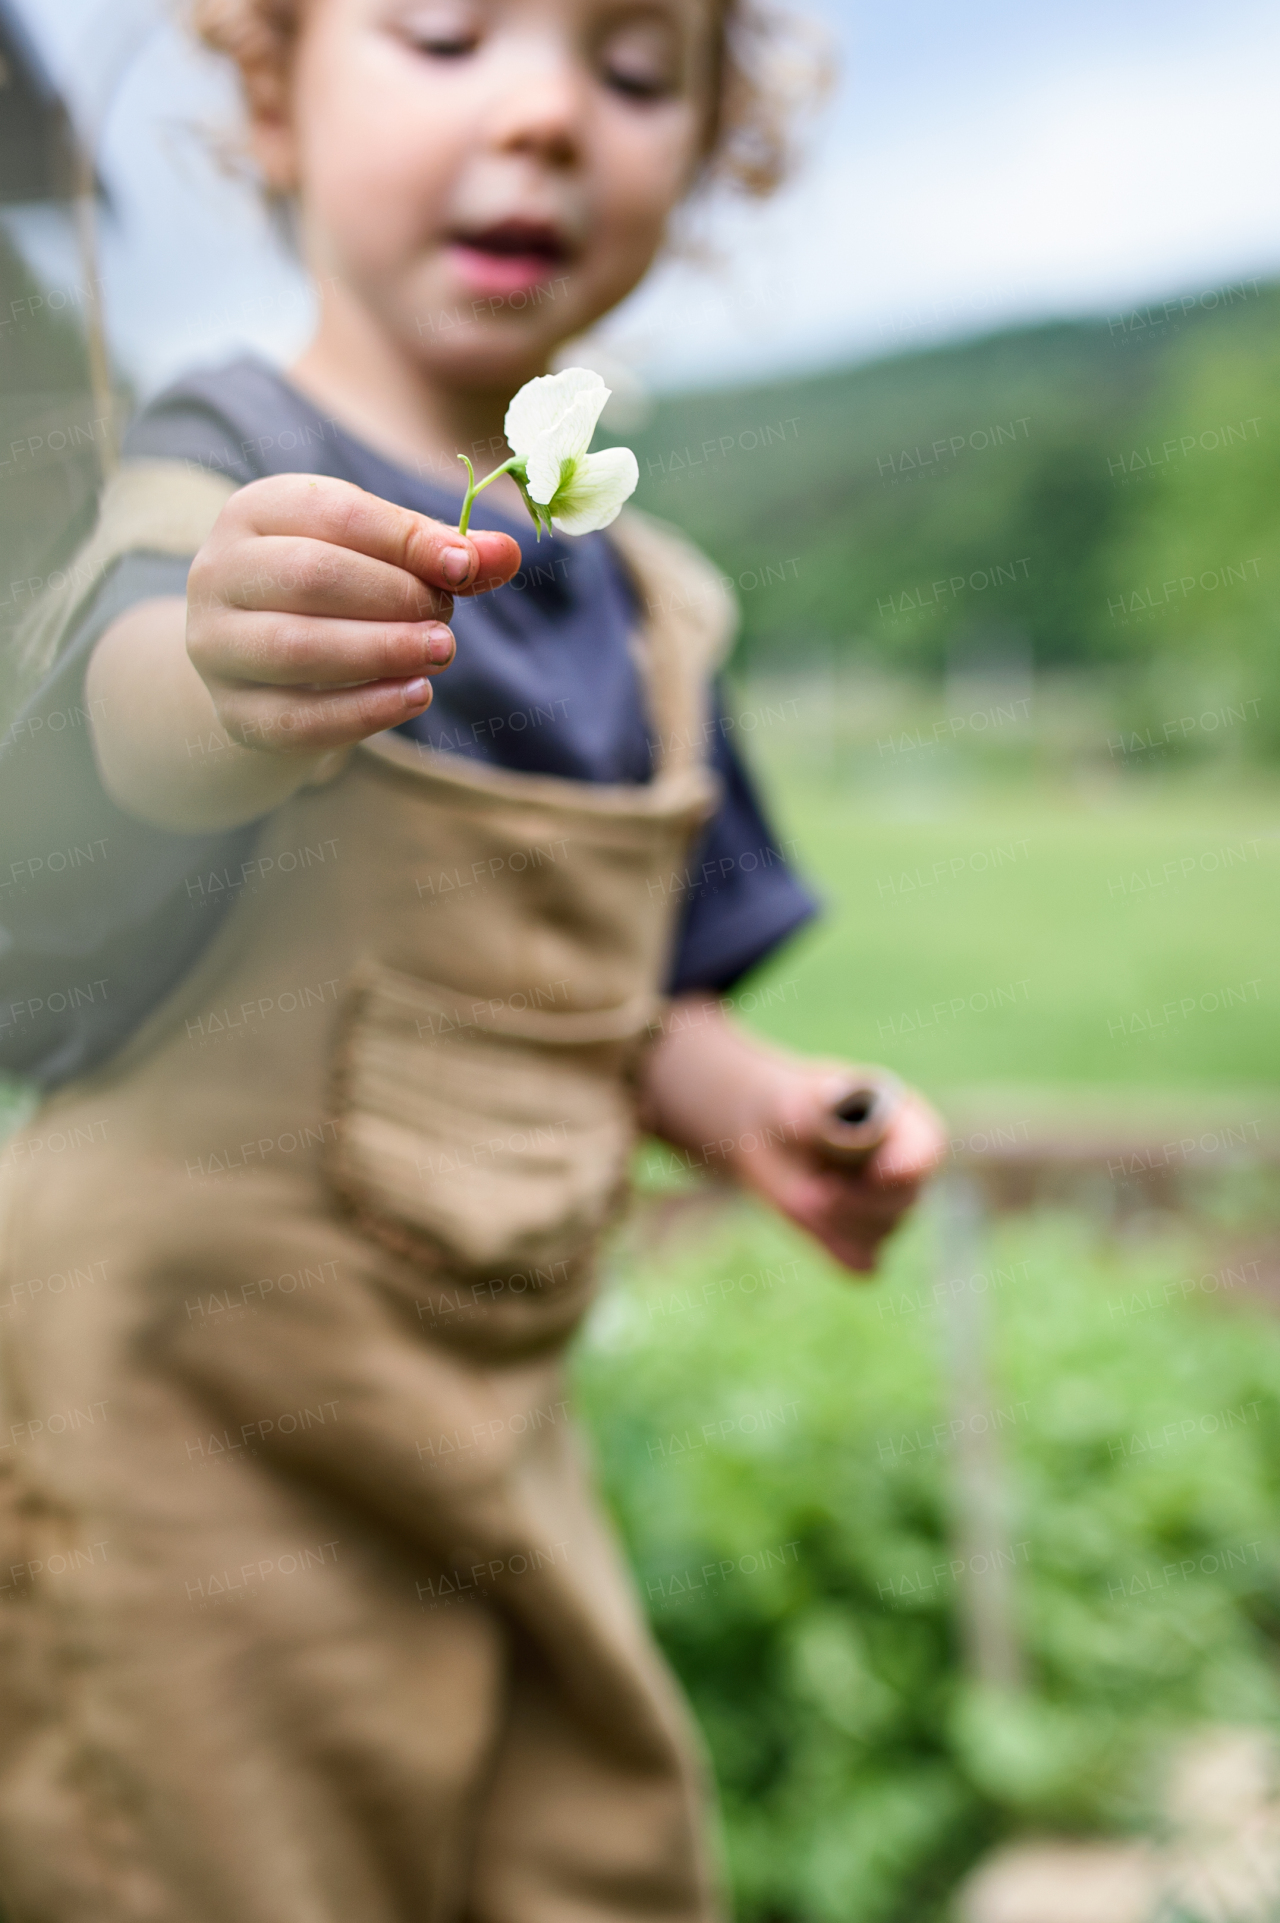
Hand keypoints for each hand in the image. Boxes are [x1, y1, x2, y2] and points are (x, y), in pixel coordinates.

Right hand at [185, 473, 520, 755]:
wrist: (267, 670)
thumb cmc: (335, 593)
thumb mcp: (382, 558)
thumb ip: (442, 553)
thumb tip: (507, 553)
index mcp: (255, 512)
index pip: (333, 513)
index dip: (406, 540)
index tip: (465, 565)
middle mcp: (218, 573)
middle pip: (311, 576)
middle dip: (394, 597)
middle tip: (445, 618)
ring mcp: (217, 648)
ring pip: (297, 647)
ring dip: (382, 650)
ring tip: (440, 651)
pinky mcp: (236, 714)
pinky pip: (299, 718)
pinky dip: (366, 710)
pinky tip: (415, 695)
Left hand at [730, 1062, 946, 1273]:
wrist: (764, 1131)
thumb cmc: (788, 1105)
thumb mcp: (797, 1101)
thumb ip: (818, 1114)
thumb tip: (833, 1132)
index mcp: (906, 1122)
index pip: (925, 1151)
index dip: (908, 1166)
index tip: (877, 1175)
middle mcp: (908, 1168)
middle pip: (905, 1201)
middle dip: (857, 1201)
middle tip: (814, 1190)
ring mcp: (889, 1208)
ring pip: (883, 1233)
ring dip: (838, 1222)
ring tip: (804, 1194)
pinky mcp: (864, 1240)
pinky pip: (863, 1265)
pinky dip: (836, 1249)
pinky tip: (812, 1219)